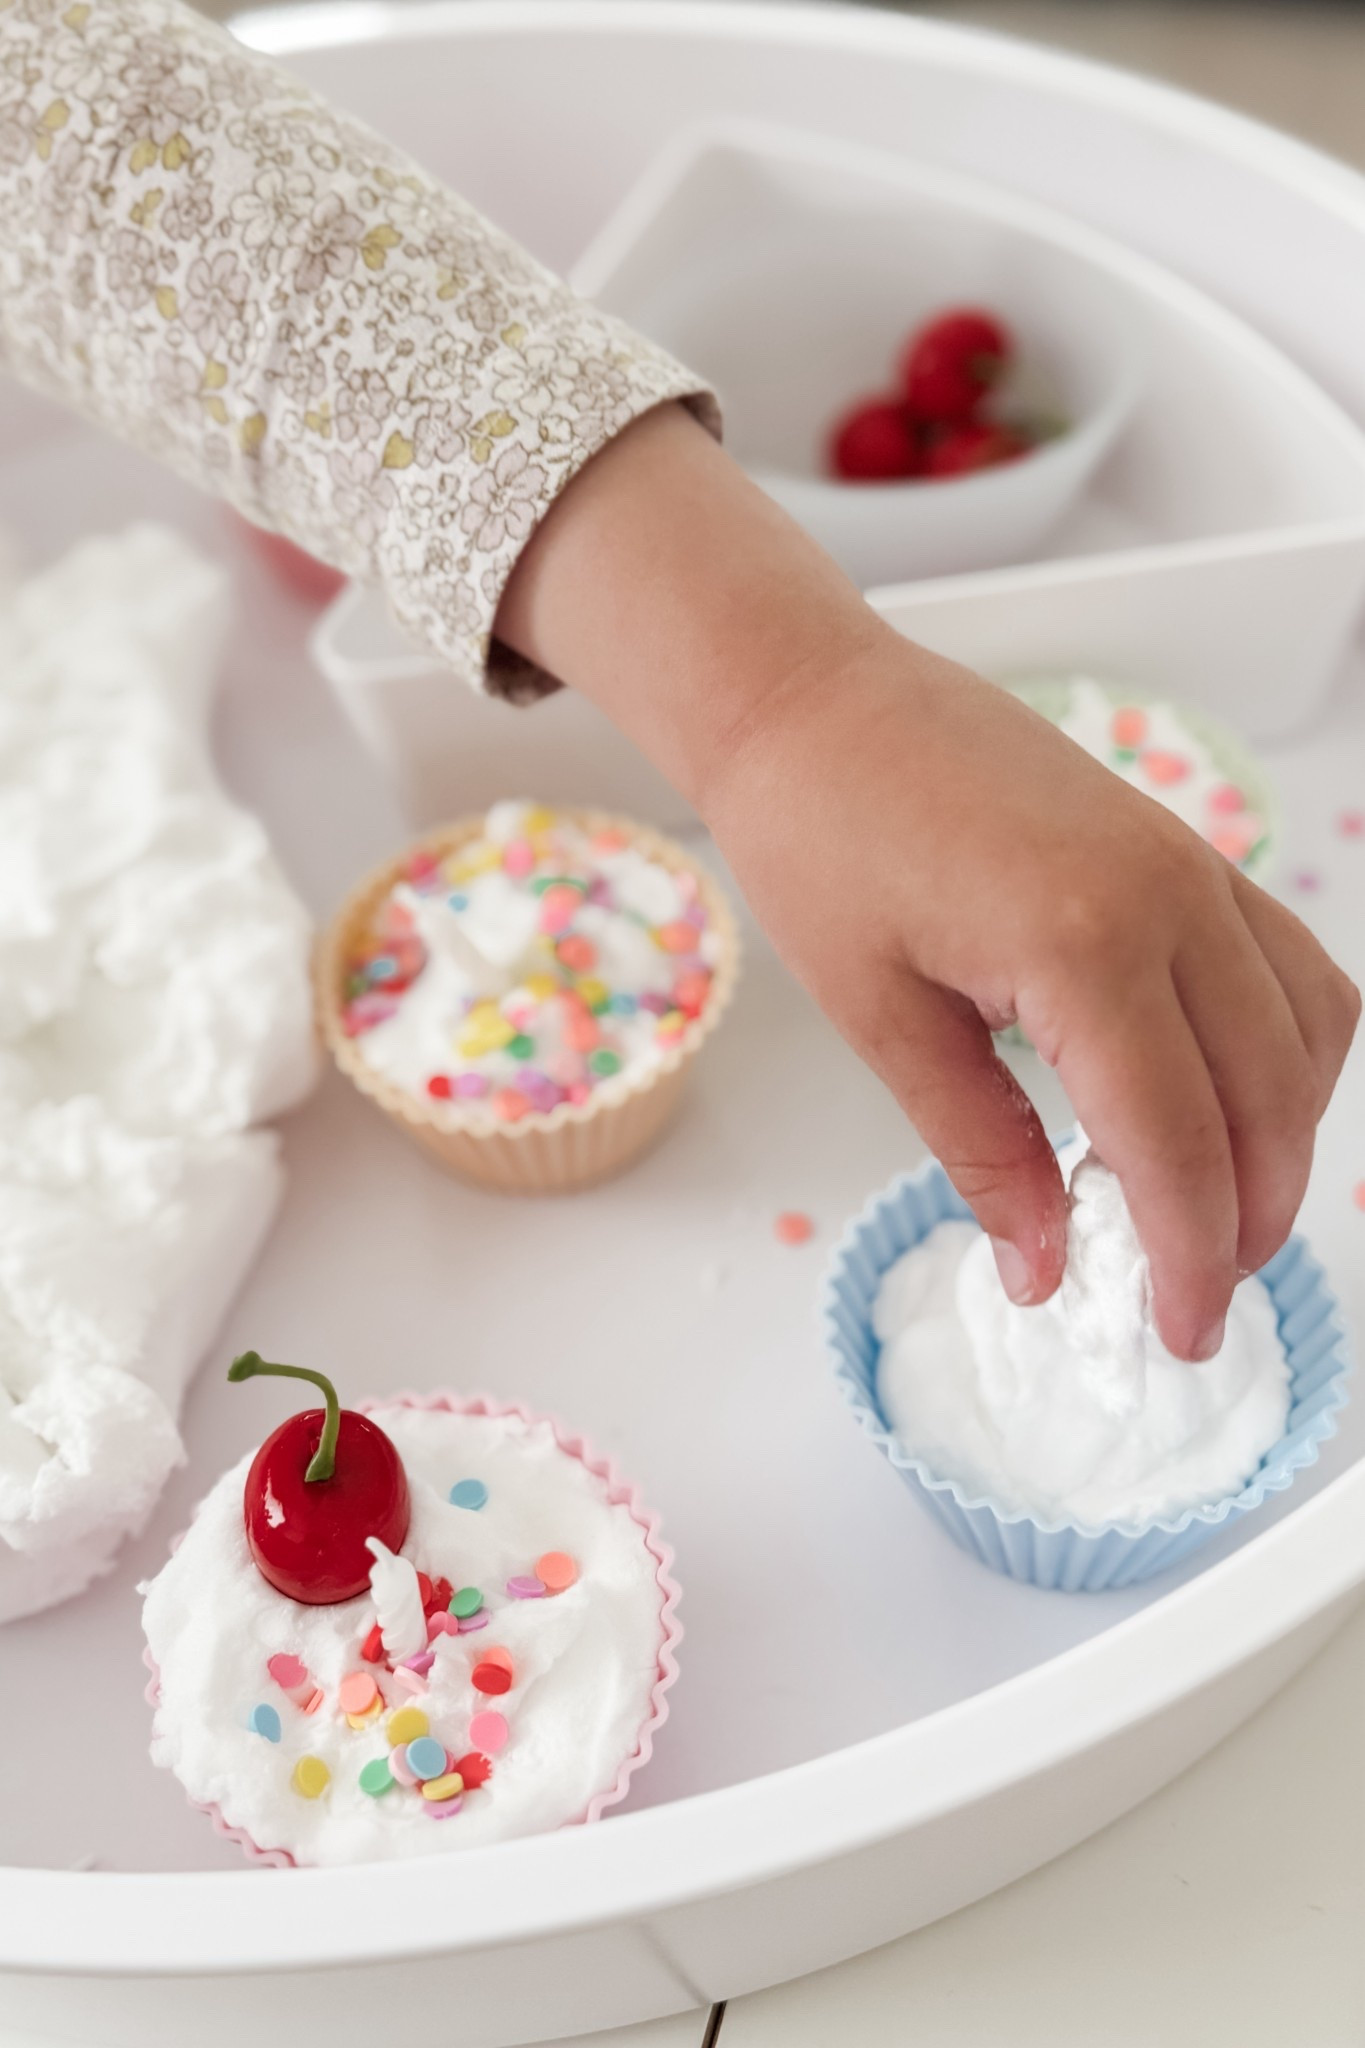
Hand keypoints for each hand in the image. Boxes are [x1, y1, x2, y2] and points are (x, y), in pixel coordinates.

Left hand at [497, 405, 1359, 1357]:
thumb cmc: (820, 834)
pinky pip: (1284, 961)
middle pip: (1265, 1099)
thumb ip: (980, 1147)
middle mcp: (1168, 897)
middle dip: (1248, 1219)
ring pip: (1305, 1030)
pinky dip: (1284, 1049)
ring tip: (1215, 1215)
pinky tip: (1226, 1100)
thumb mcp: (882, 1018)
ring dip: (1283, 1137)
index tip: (1180, 1333)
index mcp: (1085, 943)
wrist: (812, 700)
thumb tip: (1043, 1263)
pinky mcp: (1181, 848)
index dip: (1191, 1258)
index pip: (1179, 1144)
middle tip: (1192, 1301)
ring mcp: (1189, 862)